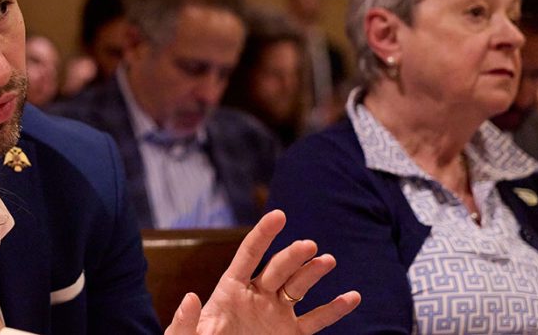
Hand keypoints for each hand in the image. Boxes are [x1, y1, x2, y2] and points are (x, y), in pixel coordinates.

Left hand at [164, 210, 359, 333]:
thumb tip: (191, 297)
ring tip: (327, 260)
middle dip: (292, 256)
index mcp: (230, 289)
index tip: (279, 215)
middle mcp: (257, 295)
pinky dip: (334, 310)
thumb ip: (185, 322)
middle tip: (308, 246)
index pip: (248, 255)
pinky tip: (352, 297)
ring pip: (298, 287)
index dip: (263, 235)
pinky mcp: (290, 333)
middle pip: (277, 269)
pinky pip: (315, 320)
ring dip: (313, 273)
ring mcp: (275, 312)